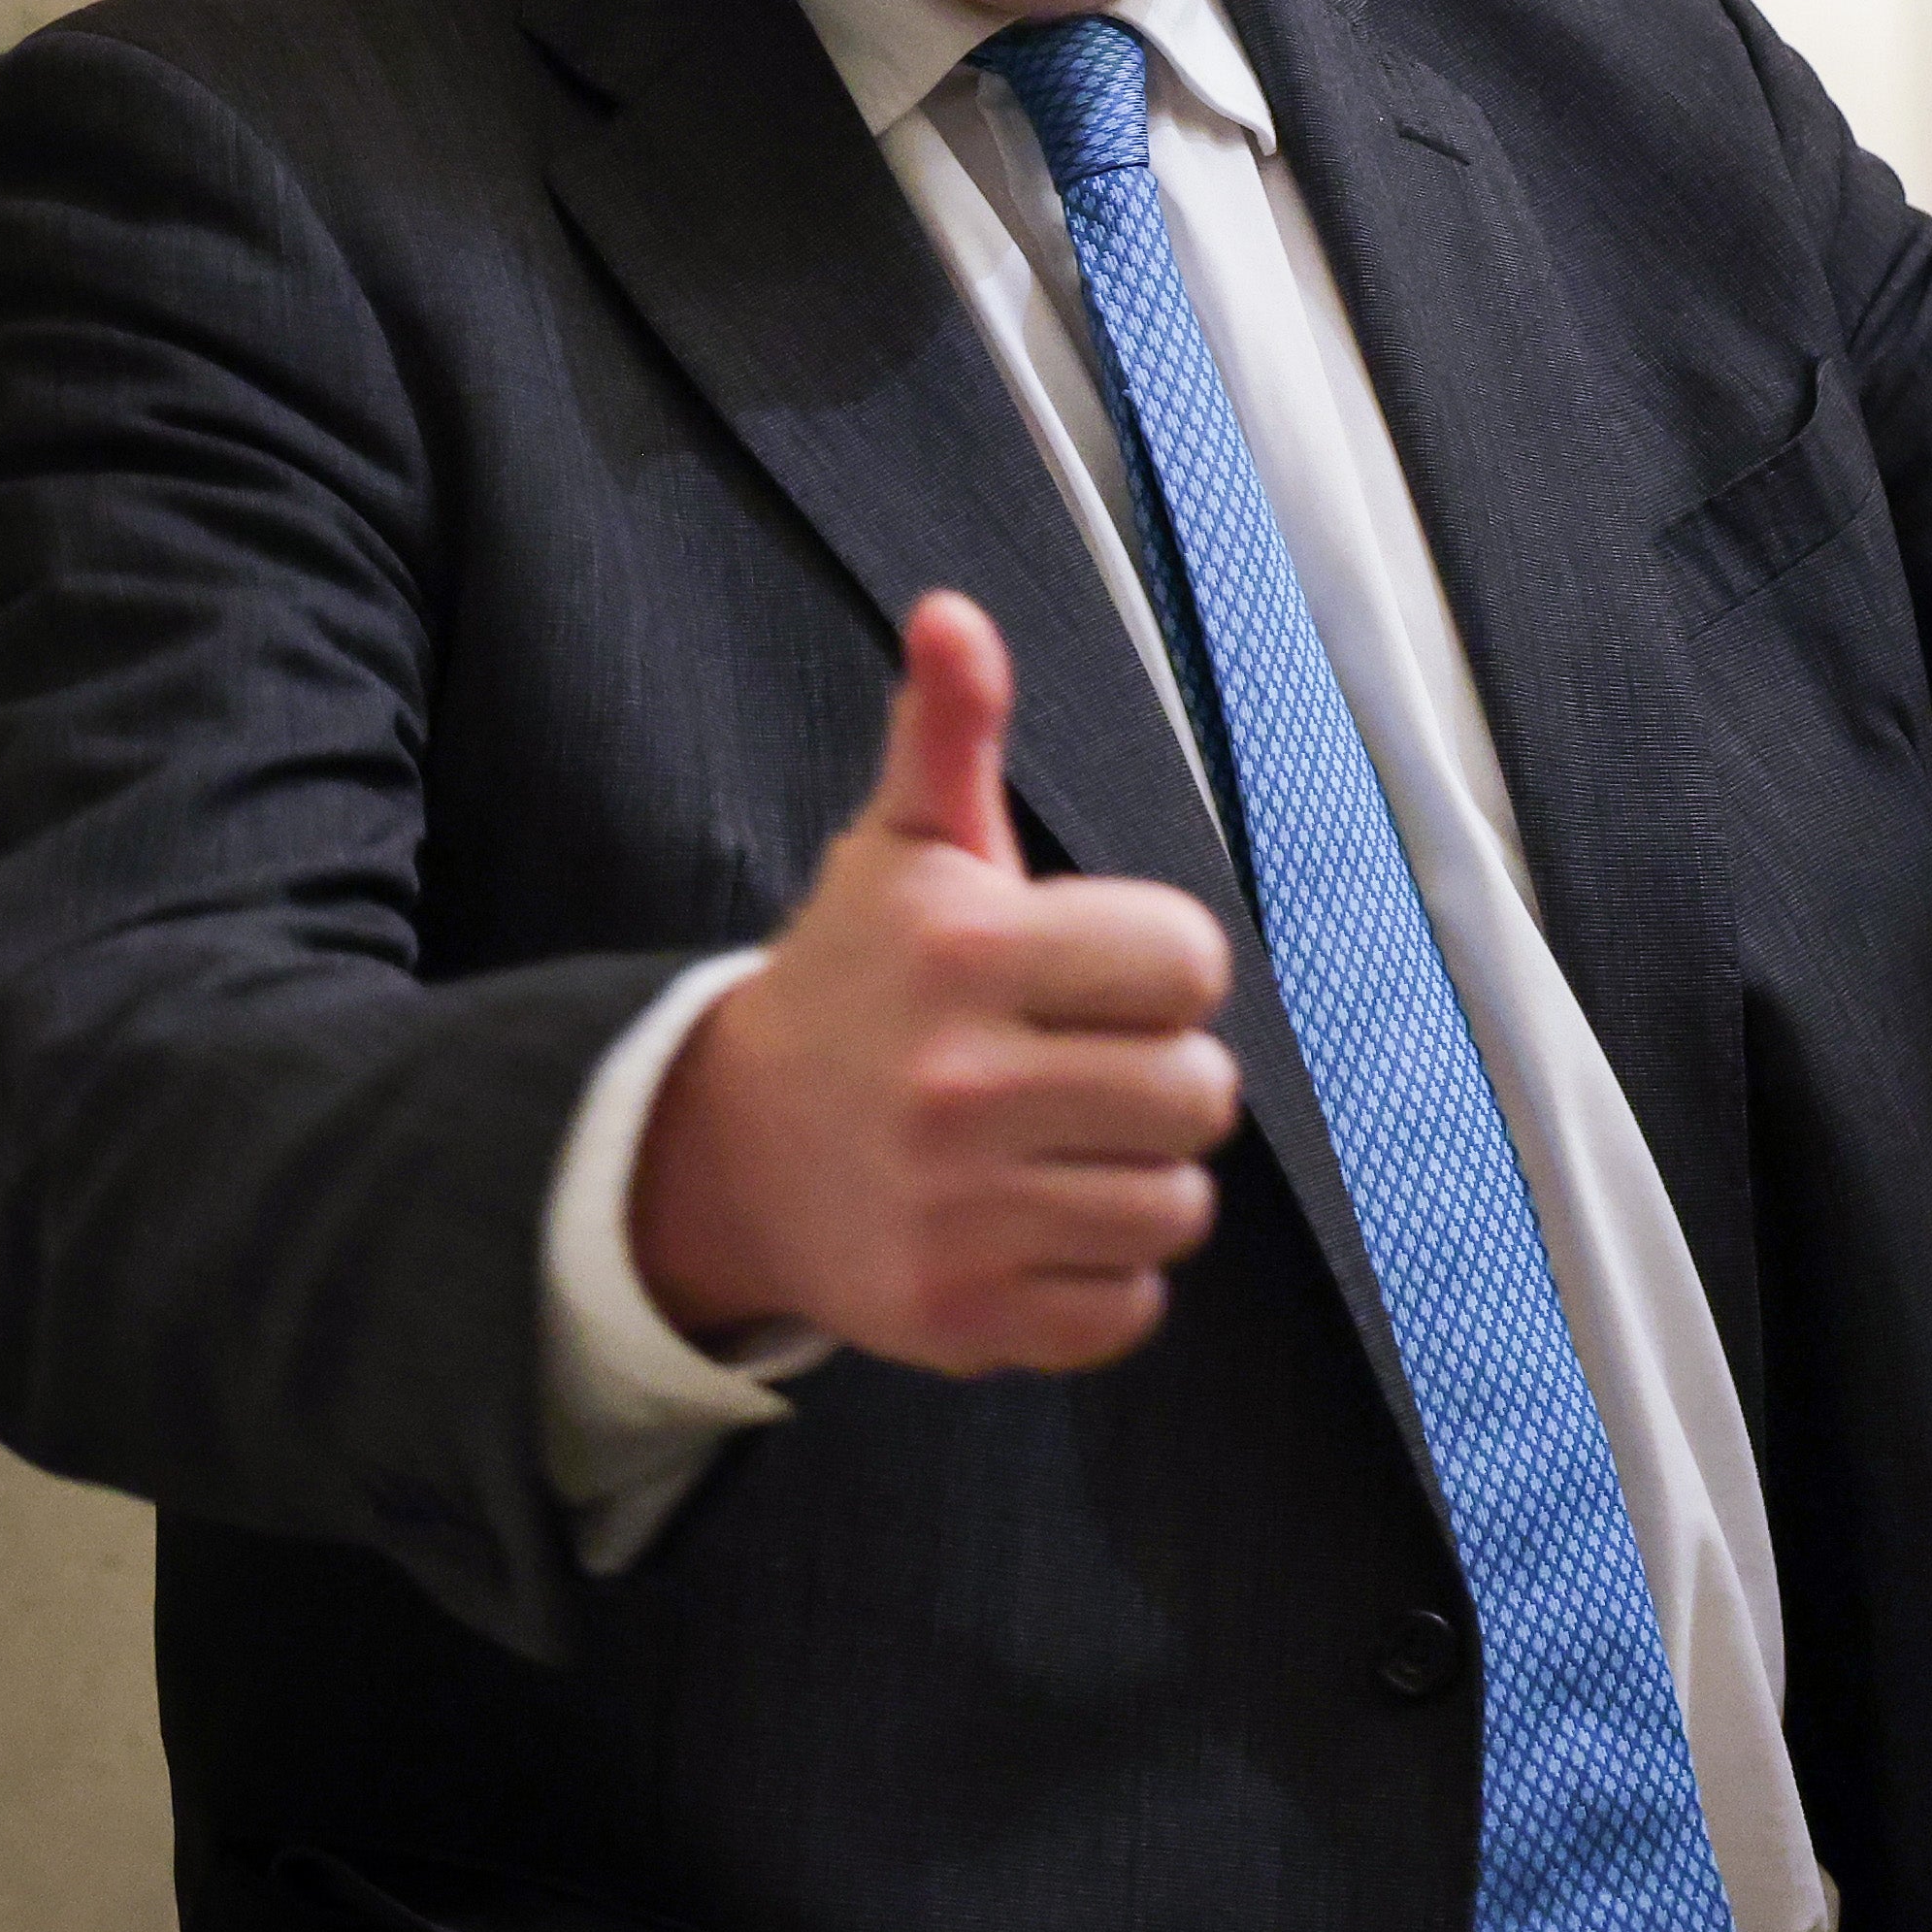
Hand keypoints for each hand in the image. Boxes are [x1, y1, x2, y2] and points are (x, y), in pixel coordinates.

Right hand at [626, 593, 1244, 1372]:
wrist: (729, 1153)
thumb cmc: (855, 985)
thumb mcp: (899, 850)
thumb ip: (948, 731)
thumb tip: (954, 614)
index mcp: (962, 950)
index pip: (1189, 961)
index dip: (1157, 965)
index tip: (1091, 975)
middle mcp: (956, 1084)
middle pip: (1201, 1094)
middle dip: (1158, 1078)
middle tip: (1080, 1069)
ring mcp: (956, 1211)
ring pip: (1175, 1208)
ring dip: (1138, 1181)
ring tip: (1060, 1148)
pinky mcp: (960, 1317)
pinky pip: (1127, 1312)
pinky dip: (1102, 1279)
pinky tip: (1035, 1225)